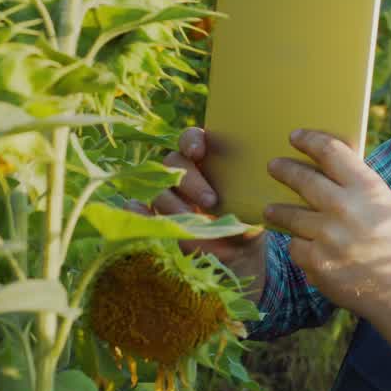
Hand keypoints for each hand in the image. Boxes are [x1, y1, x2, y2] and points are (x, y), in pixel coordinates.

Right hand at [128, 127, 267, 270]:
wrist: (240, 252)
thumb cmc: (248, 221)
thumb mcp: (252, 210)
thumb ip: (245, 205)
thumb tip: (239, 212)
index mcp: (207, 159)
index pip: (191, 138)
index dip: (191, 140)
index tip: (198, 152)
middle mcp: (185, 172)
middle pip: (174, 163)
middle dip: (191, 181)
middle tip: (211, 201)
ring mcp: (170, 194)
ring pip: (160, 189)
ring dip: (174, 204)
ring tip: (193, 221)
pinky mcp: (158, 216)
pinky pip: (140, 210)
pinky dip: (139, 212)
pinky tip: (142, 214)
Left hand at [263, 128, 390, 319]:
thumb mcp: (384, 205)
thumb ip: (357, 187)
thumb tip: (324, 169)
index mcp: (366, 187)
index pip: (330, 151)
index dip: (309, 140)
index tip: (296, 137)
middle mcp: (344, 206)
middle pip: (302, 178)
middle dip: (284, 170)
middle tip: (273, 166)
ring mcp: (327, 235)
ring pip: (289, 215)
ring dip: (278, 211)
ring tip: (271, 209)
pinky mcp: (315, 261)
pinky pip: (296, 246)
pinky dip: (301, 247)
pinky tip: (308, 249)